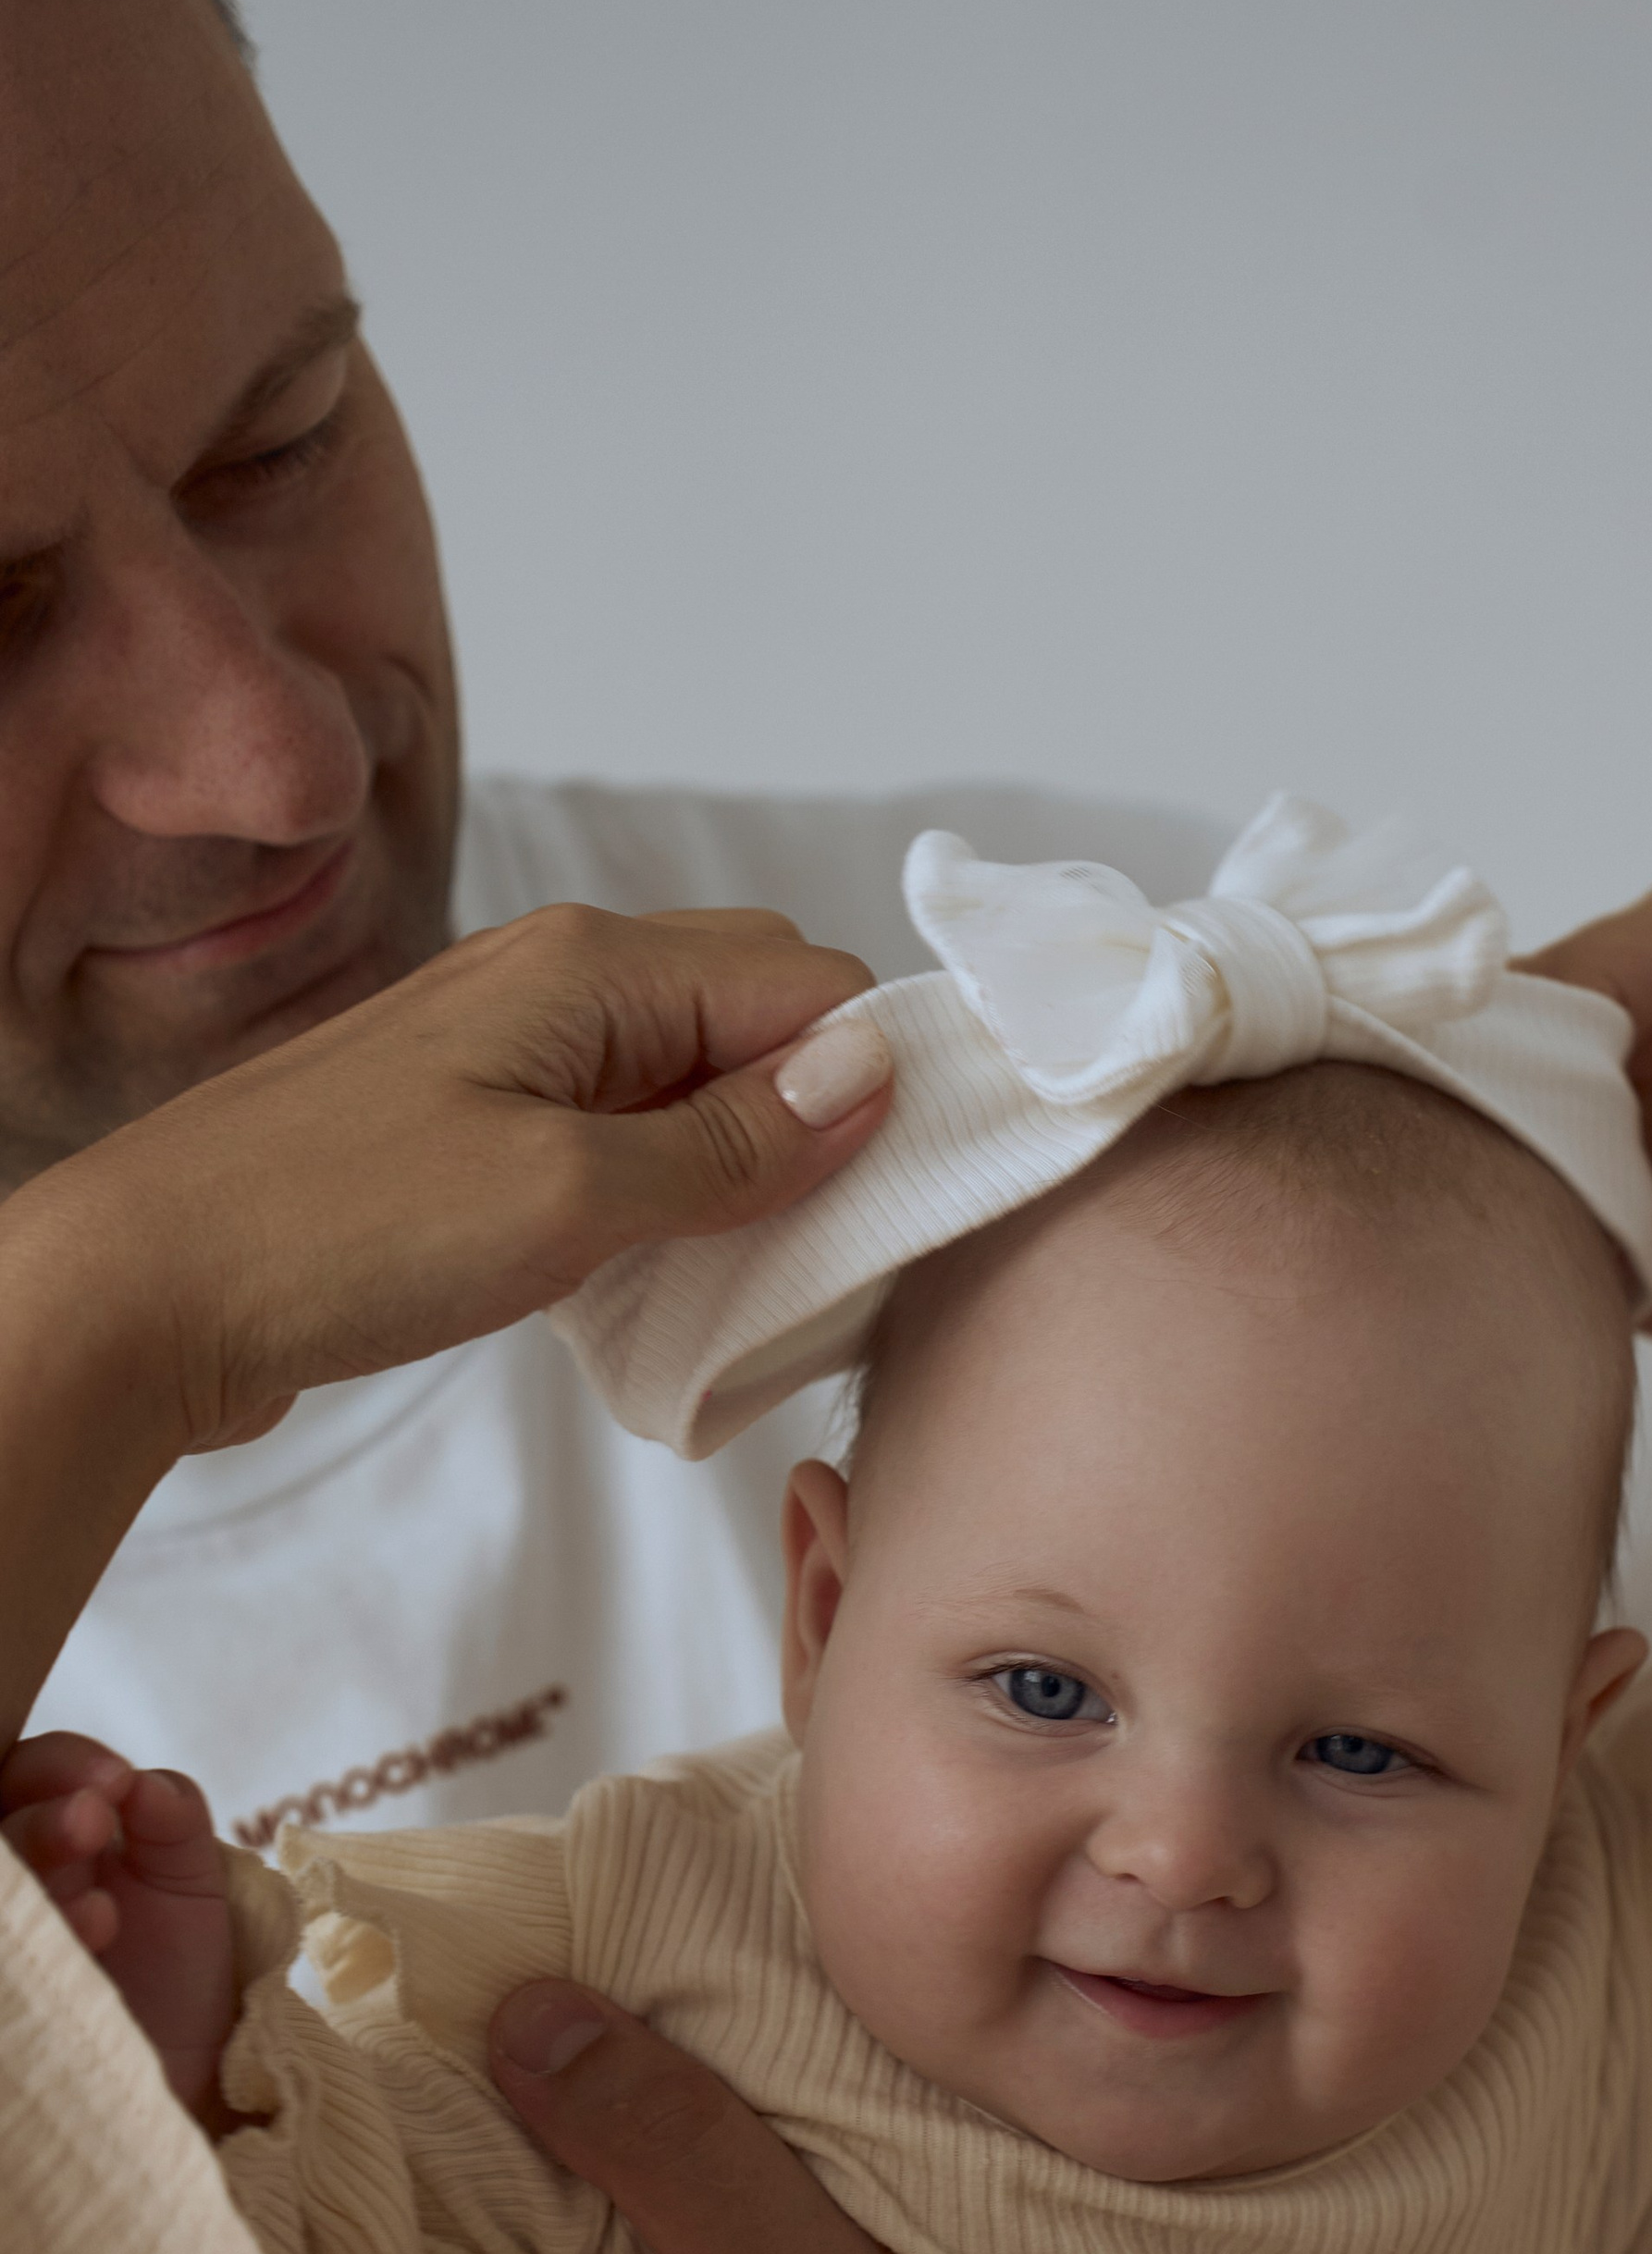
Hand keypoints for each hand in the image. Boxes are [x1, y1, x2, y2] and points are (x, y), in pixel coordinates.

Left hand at [0, 900, 892, 1744]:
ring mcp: (508, 1047)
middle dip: (818, 1113)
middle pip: (754, 1014)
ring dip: (740, 1162)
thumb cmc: (340, 1232)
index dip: (874, 1078)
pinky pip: (616, 1125)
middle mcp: (555, 977)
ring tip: (746, 1269)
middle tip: (830, 1238)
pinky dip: (663, 1188)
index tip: (903, 1189)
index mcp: (592, 965)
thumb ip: (727, 1143)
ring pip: (688, 1074)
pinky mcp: (471, 1121)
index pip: (808, 981)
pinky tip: (653, 1270)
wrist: (146, 1287)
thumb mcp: (567, 1198)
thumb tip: (868, 1075)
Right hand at [0, 1732, 232, 2117]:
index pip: (26, 1773)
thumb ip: (172, 1817)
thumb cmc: (172, 1965)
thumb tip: (142, 1782)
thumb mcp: (187, 1879)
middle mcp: (15, 1880)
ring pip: (0, 1889)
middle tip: (92, 1819)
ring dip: (34, 1871)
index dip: (61, 1765)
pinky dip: (39, 1938)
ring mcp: (10, 1940)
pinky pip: (8, 1959)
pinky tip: (93, 1933)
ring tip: (100, 1903)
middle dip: (43, 1820)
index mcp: (45, 1831)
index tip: (115, 1780)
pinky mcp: (9, 1996)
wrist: (185, 2072)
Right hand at [1520, 883, 1651, 1428]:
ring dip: (1464, 1149)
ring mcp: (1582, 1086)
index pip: (1598, 970)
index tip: (1512, 1100)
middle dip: (1482, 1088)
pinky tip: (1467, 1244)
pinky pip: (1484, 1166)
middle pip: (1510, 1026)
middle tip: (1468, 1170)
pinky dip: (1471, 1203)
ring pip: (1480, 1093)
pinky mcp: (1552, 1164)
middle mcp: (1633, 1002)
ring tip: (1467, 1214)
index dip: (1541, 1027)